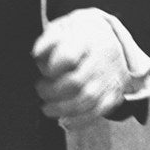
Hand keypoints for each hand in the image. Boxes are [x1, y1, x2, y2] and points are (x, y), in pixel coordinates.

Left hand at [33, 10, 129, 128]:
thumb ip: (48, 40)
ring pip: (86, 101)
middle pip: (76, 82)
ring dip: (62, 109)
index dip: (52, 68)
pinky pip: (98, 112)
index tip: (45, 71)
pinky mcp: (113, 93)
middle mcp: (101, 60)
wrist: (109, 38)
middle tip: (41, 89)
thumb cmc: (79, 35)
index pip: (68, 56)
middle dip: (52, 92)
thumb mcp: (62, 27)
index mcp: (87, 40)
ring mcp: (109, 78)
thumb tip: (37, 54)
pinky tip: (65, 122)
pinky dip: (79, 122)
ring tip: (47, 108)